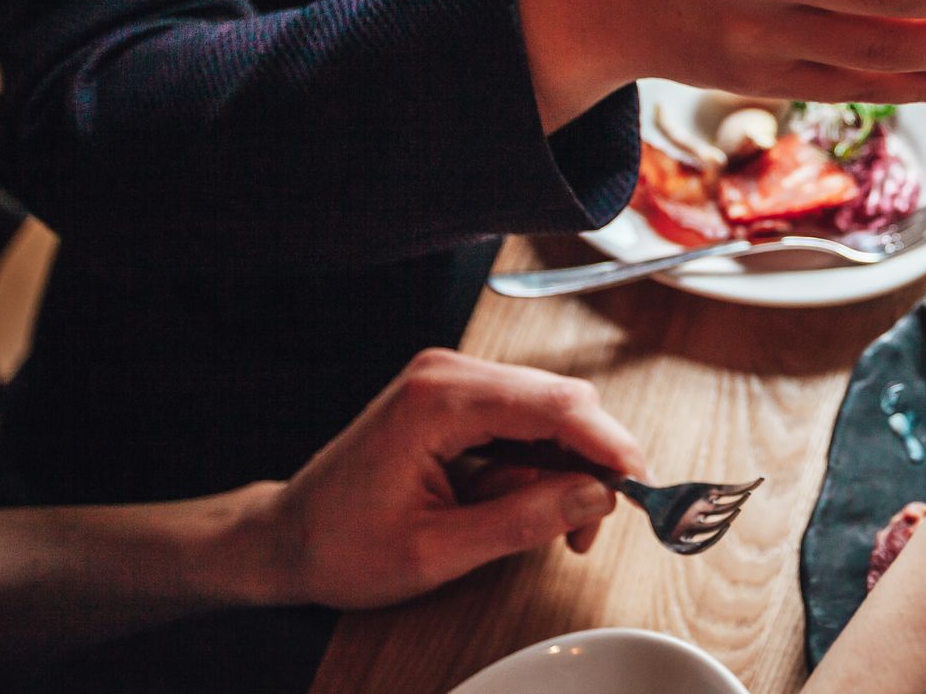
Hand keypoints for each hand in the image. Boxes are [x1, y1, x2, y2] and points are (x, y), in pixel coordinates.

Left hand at [255, 350, 645, 610]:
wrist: (285, 538)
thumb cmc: (342, 545)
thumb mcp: (437, 551)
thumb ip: (523, 520)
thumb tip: (596, 497)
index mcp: (439, 401)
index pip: (555, 405)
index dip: (609, 444)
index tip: (640, 486)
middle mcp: (449, 373)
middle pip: (561, 401)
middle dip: (591, 463)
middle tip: (588, 529)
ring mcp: (451, 379)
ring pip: (549, 410)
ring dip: (566, 467)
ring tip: (550, 528)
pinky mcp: (455, 395)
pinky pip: (524, 418)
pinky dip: (540, 460)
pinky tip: (524, 502)